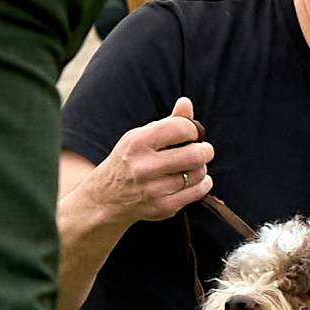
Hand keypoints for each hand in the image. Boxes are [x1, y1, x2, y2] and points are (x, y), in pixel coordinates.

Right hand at [93, 97, 214, 225]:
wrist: (105, 199)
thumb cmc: (127, 162)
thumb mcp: (139, 138)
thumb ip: (167, 122)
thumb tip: (186, 102)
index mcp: (137, 142)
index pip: (181, 128)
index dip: (192, 129)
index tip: (190, 134)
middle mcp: (144, 166)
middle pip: (195, 154)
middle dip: (204, 150)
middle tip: (201, 150)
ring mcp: (154, 189)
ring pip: (199, 173)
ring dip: (200, 167)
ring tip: (190, 166)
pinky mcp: (163, 207)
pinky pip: (198, 191)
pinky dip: (201, 184)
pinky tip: (191, 180)